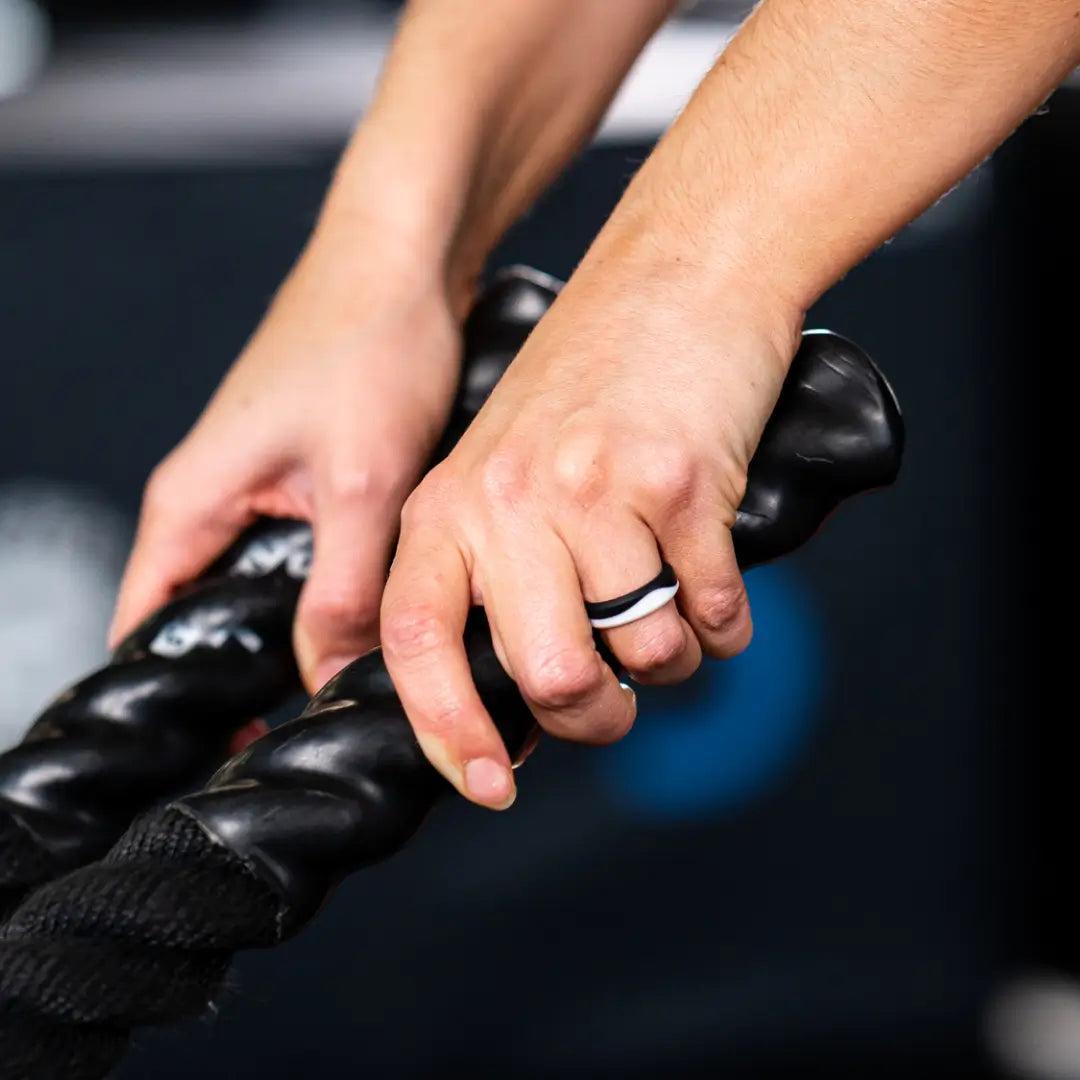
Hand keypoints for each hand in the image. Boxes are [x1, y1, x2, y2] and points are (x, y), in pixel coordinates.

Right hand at [110, 223, 466, 692]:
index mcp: (191, 505)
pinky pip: (311, 559)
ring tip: (362, 680)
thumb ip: (341, 586)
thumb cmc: (367, 345)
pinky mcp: (308, 482)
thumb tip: (329, 674)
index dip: (181, 699)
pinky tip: (386, 613)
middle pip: (215, 620)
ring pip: (271, 591)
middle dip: (257, 676)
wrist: (405, 264)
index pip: (149, 630)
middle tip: (320, 724)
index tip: (233, 751)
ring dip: (308, 632)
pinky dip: (340, 591)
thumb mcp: (359, 482)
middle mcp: (216, 504)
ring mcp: (263, 493)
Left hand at [380, 241, 801, 808]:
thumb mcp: (503, 470)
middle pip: (546, 676)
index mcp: (447, 505)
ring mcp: (595, 491)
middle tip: (618, 696)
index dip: (445, 732)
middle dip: (595, 714)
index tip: (489, 784)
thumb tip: (519, 710)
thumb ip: (494, 578)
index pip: (413, 642)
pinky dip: (725, 622)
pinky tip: (716, 585)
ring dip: (670, 659)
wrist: (676, 275)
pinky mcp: (681, 482)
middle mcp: (510, 502)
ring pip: (643, 654)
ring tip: (670, 609)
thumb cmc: (589, 385)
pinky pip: (714, 610)